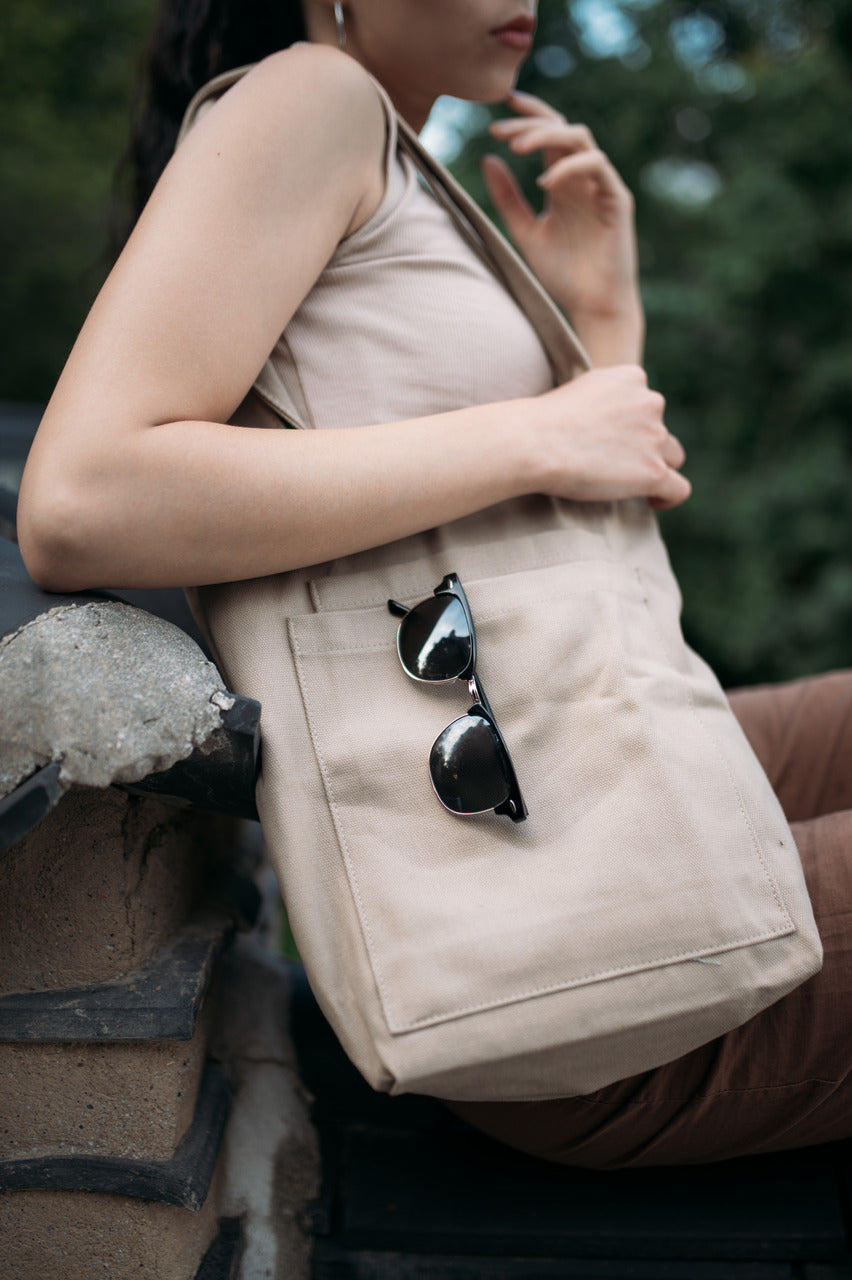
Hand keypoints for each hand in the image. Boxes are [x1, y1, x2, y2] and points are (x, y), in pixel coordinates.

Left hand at [483, 91, 639, 324]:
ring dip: (547, 135)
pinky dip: (569, 167)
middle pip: (561, 127)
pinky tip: (545, 183)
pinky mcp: (617, 199)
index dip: (527, 117)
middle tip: (500, 130)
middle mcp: (582, 178)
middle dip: (530, 122)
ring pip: (579, 137)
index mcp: (562, 183)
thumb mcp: (525, 231)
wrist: (592, 306)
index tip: (497, 117)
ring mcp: (601, 185)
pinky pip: (596, 165)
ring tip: (517, 148)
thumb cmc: (563, 274)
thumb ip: (507, 198)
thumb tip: (487, 158)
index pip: (547, 135)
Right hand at [531, 365, 690, 509]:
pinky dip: (669, 496)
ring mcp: (655, 437)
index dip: (633, 424)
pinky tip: (654, 501)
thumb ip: (603, 399)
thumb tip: (605, 424)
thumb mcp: (578, 389)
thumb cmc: (542, 421)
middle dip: (643, 446)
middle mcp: (651, 402)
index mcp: (632, 377)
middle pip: (660, 430)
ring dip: (654, 467)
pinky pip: (679, 488)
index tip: (612, 440)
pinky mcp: (653, 471)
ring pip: (672, 456)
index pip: (647, 402)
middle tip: (611, 464)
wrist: (535, 443)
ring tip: (628, 483)